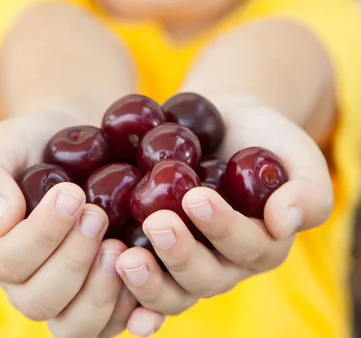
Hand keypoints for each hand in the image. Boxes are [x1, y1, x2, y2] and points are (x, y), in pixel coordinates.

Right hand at [0, 110, 164, 337]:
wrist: (77, 138)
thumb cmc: (34, 142)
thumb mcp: (0, 147)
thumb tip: (1, 220)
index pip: (11, 262)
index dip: (42, 234)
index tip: (72, 194)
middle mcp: (29, 282)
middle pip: (42, 300)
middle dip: (72, 259)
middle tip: (98, 215)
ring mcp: (69, 293)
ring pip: (75, 325)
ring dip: (99, 293)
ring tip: (120, 246)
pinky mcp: (106, 292)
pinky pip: (114, 323)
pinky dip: (132, 313)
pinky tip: (146, 283)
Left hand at [115, 97, 332, 314]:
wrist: (224, 123)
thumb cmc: (265, 137)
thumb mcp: (298, 154)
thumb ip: (307, 190)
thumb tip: (283, 221)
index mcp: (263, 244)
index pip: (247, 247)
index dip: (222, 228)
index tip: (196, 197)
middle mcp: (226, 263)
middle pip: (205, 277)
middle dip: (180, 255)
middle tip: (156, 222)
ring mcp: (190, 260)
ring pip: (173, 290)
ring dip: (149, 281)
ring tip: (123, 255)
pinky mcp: (157, 251)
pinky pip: (145, 281)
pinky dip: (127, 292)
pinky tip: (108, 274)